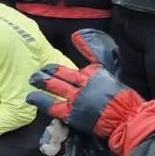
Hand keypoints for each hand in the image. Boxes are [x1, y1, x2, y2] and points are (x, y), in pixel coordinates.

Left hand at [29, 29, 140, 143]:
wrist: (126, 118)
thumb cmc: (120, 98)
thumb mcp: (107, 73)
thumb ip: (93, 54)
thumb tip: (76, 37)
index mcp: (92, 73)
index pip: (70, 66)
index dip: (56, 67)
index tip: (47, 66)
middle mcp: (83, 83)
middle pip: (59, 74)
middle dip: (46, 72)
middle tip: (36, 72)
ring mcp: (76, 98)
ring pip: (54, 86)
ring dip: (41, 82)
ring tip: (32, 80)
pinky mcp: (71, 113)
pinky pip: (52, 105)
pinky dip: (40, 100)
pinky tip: (30, 98)